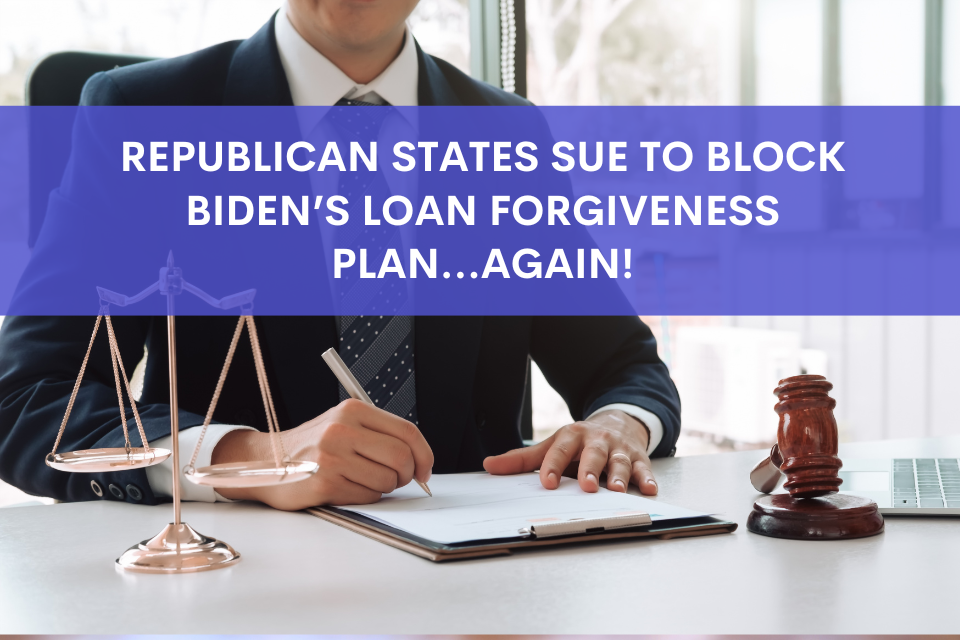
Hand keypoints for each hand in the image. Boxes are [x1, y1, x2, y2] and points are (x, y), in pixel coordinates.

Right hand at [212, 399, 433, 510]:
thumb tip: (419, 459)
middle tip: (398, 479)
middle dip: (406, 475)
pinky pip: (367, 496)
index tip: (425, 470)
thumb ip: (379, 434)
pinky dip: (365, 496)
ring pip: (387, 481)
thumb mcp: (344, 424)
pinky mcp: (324, 483)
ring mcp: (332, 457)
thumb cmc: (312, 446)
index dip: (424, 454)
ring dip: (383, 487)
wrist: (266, 461)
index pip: (407, 431)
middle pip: (401, 457)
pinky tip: (346, 487)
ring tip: (363, 479)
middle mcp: (342, 430)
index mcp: (352, 410)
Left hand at [482, 409, 656, 494]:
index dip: (552, 466)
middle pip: (593, 454)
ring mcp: (619, 449)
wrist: (617, 422)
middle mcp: (596, 441)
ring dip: (619, 475)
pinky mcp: (639, 458)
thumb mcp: (552, 445)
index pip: (559, 451)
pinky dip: (647, 479)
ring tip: (617, 489)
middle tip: (586, 485)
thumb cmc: (579, 441)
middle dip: (590, 469)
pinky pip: (644, 469)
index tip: (546, 482)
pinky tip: (649, 489)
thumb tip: (489, 466)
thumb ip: (522, 459)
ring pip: (620, 461)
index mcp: (571, 437)